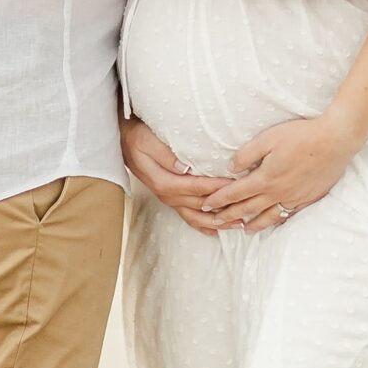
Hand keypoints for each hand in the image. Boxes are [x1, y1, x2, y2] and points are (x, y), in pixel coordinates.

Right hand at [120, 115, 227, 235]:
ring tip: (238, 224)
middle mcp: (167, 194)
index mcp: (163, 181)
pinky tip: (216, 230)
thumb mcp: (147, 140)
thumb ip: (165, 154)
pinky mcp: (170, 198)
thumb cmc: (136, 136)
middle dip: (223, 208)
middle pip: (200, 205)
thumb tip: (184, 167)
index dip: (216, 187)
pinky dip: (202, 225)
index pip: (196, 187)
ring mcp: (169, 199)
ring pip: (196, 215)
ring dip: (217, 221)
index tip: (235, 186)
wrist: (121, 141)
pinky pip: (187, 216)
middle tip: (246, 208)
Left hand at [202, 113, 359, 230]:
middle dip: (229, 216)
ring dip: (253, 224)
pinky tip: (273, 221)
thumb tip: (230, 168)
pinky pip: (287, 215)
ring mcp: (294, 198)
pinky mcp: (308, 198)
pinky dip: (276, 221)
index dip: (218, 200)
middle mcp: (277, 193)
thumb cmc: (301, 136)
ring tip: (243, 230)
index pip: (235, 193)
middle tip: (215, 222)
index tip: (206, 206)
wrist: (335, 141)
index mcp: (265, 178)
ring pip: (268, 217)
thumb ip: (247, 154)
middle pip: (248, 209)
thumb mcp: (268, 139)